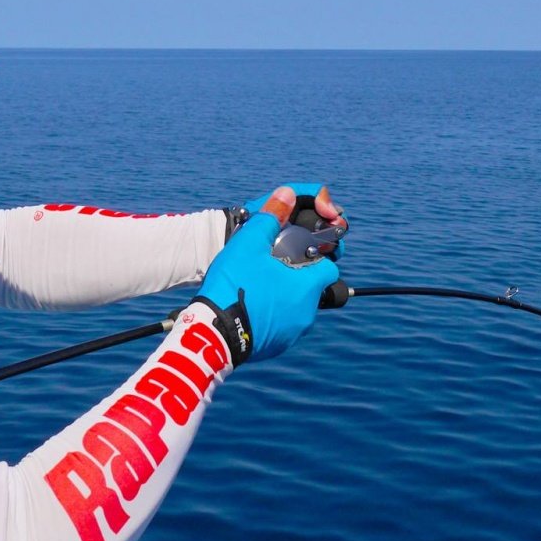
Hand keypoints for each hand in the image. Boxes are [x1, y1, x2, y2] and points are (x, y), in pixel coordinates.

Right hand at [196, 187, 340, 364]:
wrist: (212, 334)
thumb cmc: (233, 286)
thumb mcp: (249, 244)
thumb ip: (271, 216)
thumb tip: (287, 193)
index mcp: (307, 287)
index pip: (329, 268)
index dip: (315, 257)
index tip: (296, 252)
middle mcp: (307, 313)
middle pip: (311, 288)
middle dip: (296, 277)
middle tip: (271, 268)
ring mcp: (292, 333)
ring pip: (296, 308)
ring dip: (283, 297)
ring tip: (258, 287)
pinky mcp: (277, 346)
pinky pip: (282, 326)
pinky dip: (272, 316)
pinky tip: (251, 307)